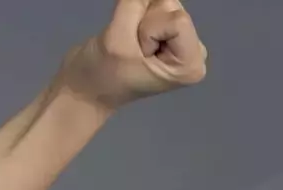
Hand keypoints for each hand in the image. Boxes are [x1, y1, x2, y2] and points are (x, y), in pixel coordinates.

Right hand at [57, 0, 207, 112]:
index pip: (179, 20)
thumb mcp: (118, 38)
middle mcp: (195, 51)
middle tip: (131, 48)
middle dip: (143, 21)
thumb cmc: (104, 73)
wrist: (87, 87)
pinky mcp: (167, 30)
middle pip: (171, 8)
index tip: (137, 53)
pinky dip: (135, 12)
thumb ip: (134, 4)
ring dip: (137, 17)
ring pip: (161, 1)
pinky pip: (152, 2)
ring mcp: (181, 40)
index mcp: (191, 63)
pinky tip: (131, 34)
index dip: (148, 30)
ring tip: (130, 42)